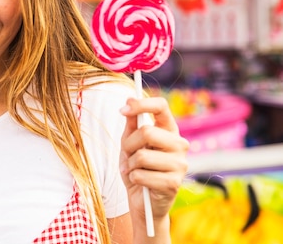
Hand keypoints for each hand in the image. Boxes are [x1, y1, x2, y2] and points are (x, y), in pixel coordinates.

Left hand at [119, 96, 188, 221]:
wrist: (142, 202)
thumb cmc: (137, 169)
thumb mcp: (130, 144)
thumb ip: (131, 125)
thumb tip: (129, 100)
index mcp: (170, 131)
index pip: (161, 107)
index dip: (141, 104)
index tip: (122, 108)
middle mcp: (179, 145)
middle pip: (147, 132)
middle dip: (129, 145)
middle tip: (128, 155)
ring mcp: (180, 164)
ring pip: (142, 155)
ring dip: (130, 164)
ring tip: (134, 170)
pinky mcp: (174, 183)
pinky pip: (141, 175)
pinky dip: (133, 178)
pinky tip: (140, 183)